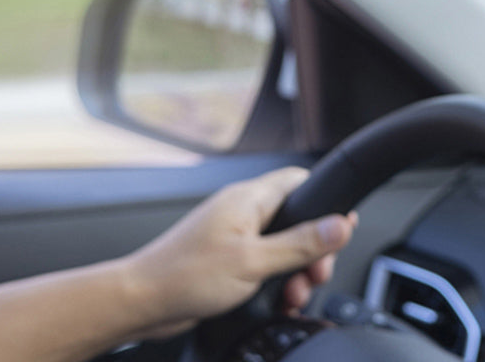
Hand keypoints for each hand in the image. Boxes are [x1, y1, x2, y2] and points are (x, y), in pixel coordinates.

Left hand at [123, 167, 355, 337]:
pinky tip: (276, 300)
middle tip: (315, 274)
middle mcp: (243, 211)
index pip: (300, 181)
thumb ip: (300, 243)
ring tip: (294, 294)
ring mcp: (235, 234)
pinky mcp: (228, 258)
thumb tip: (340, 225)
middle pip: (297, 219)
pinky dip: (276, 280)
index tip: (341, 228)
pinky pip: (265, 262)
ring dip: (295, 270)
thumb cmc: (185, 275)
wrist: (142, 302)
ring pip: (282, 245)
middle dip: (313, 250)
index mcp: (249, 199)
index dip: (325, 201)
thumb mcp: (253, 262)